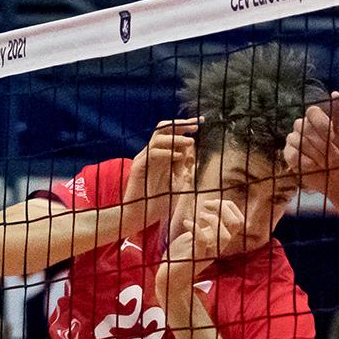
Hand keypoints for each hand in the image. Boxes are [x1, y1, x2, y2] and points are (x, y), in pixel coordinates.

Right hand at [121, 118, 198, 235]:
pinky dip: (166, 152)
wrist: (138, 217)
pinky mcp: (138, 168)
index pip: (171, 133)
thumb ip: (182, 167)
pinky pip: (152, 153)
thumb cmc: (157, 203)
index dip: (185, 125)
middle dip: (180, 125)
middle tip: (195, 126)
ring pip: (157, 138)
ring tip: (190, 142)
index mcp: (160, 156)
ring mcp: (143, 160)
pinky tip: (178, 156)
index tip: (201, 121)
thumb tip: (190, 152)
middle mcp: (151, 154)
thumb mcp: (176, 183)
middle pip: (162, 129)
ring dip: (176, 138)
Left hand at [155, 199, 240, 307]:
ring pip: (225, 236)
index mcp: (219, 239)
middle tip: (207, 205)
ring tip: (199, 215)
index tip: (212, 202)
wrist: (171, 277)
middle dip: (224, 208)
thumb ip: (206, 226)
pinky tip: (186, 222)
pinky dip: (195, 228)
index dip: (229, 206)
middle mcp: (218, 245)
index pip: (239, 220)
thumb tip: (209, 208)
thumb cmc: (182, 255)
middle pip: (236, 224)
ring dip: (213, 220)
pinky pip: (202, 242)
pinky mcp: (196, 258)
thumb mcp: (197, 235)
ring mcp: (208, 252)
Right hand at [283, 93, 338, 202]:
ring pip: (298, 141)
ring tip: (326, 163)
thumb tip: (335, 94)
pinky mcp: (288, 154)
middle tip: (334, 156)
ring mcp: (293, 140)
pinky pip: (292, 153)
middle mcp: (301, 127)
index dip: (322, 124)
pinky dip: (305, 160)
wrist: (337, 176)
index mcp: (315, 119)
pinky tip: (313, 166)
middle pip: (305, 127)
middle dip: (321, 144)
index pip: (312, 111)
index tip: (334, 137)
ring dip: (315, 154)